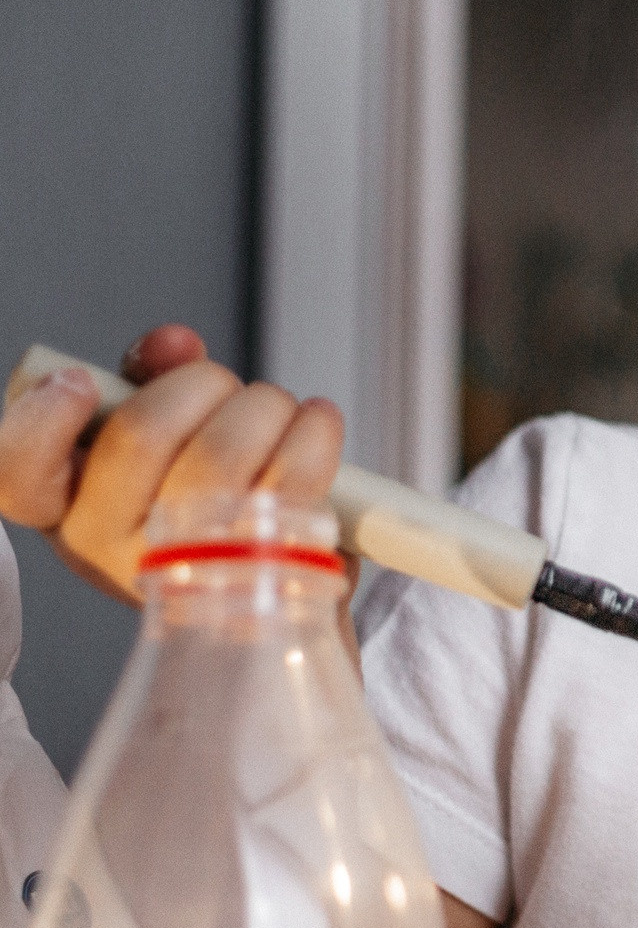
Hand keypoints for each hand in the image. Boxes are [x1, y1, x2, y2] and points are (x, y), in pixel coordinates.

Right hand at [0, 326, 342, 603]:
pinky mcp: (259, 573)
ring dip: (265, 407)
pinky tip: (316, 427)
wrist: (271, 583)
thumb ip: (152, 379)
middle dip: (206, 384)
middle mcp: (110, 545)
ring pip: (219, 453)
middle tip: (236, 390)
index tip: (79, 382)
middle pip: (142, 433)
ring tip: (284, 412)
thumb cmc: (207, 500)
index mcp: (69, 505)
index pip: (16, 476)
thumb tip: (171, 344)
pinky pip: (289, 482)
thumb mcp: (165, 431)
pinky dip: (313, 434)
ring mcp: (182, 568)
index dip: (39, 421)